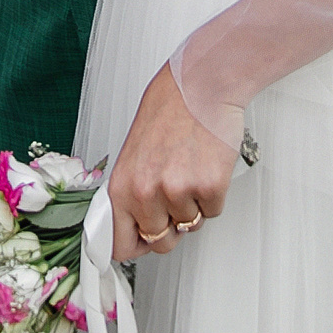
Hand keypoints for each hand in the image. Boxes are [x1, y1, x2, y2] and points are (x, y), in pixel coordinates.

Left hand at [108, 64, 237, 260]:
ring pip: (189, 225)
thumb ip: (132, 191)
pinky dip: (213, 195)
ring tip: (189, 169)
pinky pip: (213, 211)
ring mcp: (179, 192)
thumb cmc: (168, 111)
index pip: (120, 244)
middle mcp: (147, 193)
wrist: (199, 85)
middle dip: (170, 226)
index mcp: (122, 186)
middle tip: (174, 196)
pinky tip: (205, 165)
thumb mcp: (133, 153)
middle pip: (160, 241)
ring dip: (193, 206)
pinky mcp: (210, 188)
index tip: (143, 244)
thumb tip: (133, 224)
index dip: (135, 247)